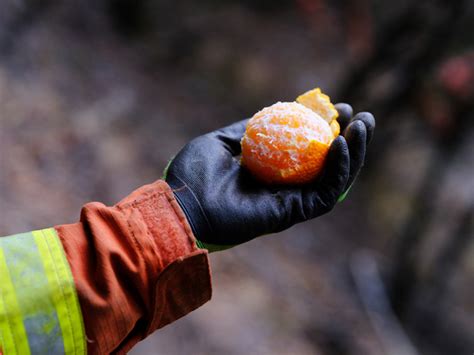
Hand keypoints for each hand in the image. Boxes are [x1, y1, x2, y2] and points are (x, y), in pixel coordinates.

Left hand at [165, 104, 374, 249]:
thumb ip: (245, 130)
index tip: (337, 107)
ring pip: (334, 179)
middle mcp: (283, 187)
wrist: (181, 204)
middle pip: (327, 165)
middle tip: (362, 117)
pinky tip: (340, 145)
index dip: (324, 128)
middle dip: (350, 140)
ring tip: (362, 126)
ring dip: (354, 153)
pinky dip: (337, 170)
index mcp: (269, 171)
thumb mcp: (219, 141)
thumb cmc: (193, 175)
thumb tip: (266, 115)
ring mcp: (289, 202)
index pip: (306, 150)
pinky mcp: (291, 214)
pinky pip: (324, 193)